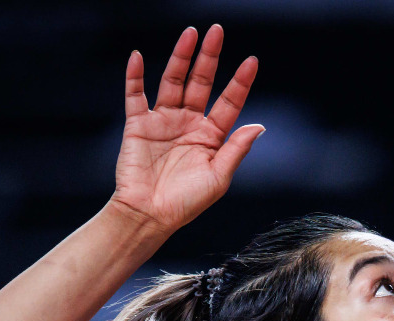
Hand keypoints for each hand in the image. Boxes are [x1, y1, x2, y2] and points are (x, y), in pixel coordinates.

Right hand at [110, 25, 264, 233]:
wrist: (149, 215)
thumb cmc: (186, 203)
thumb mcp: (218, 178)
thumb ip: (236, 149)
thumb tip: (258, 126)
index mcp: (211, 137)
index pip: (229, 102)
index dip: (240, 81)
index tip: (252, 61)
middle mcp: (189, 124)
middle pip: (201, 83)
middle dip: (210, 57)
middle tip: (217, 31)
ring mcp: (163, 121)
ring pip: (172, 81)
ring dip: (180, 57)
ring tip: (190, 34)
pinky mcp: (138, 124)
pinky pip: (135, 94)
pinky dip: (134, 75)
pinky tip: (137, 56)